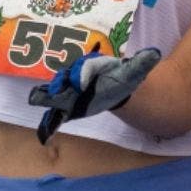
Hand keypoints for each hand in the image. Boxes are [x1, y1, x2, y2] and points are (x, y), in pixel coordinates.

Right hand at [28, 48, 161, 143]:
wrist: (114, 88)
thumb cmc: (123, 78)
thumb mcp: (134, 70)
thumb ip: (142, 63)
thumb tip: (154, 54)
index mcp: (93, 66)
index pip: (86, 68)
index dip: (82, 74)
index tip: (80, 84)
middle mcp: (77, 77)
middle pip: (65, 78)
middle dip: (59, 83)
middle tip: (53, 90)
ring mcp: (69, 93)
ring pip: (55, 94)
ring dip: (46, 98)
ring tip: (35, 101)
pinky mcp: (67, 108)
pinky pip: (55, 115)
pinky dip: (49, 124)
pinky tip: (44, 136)